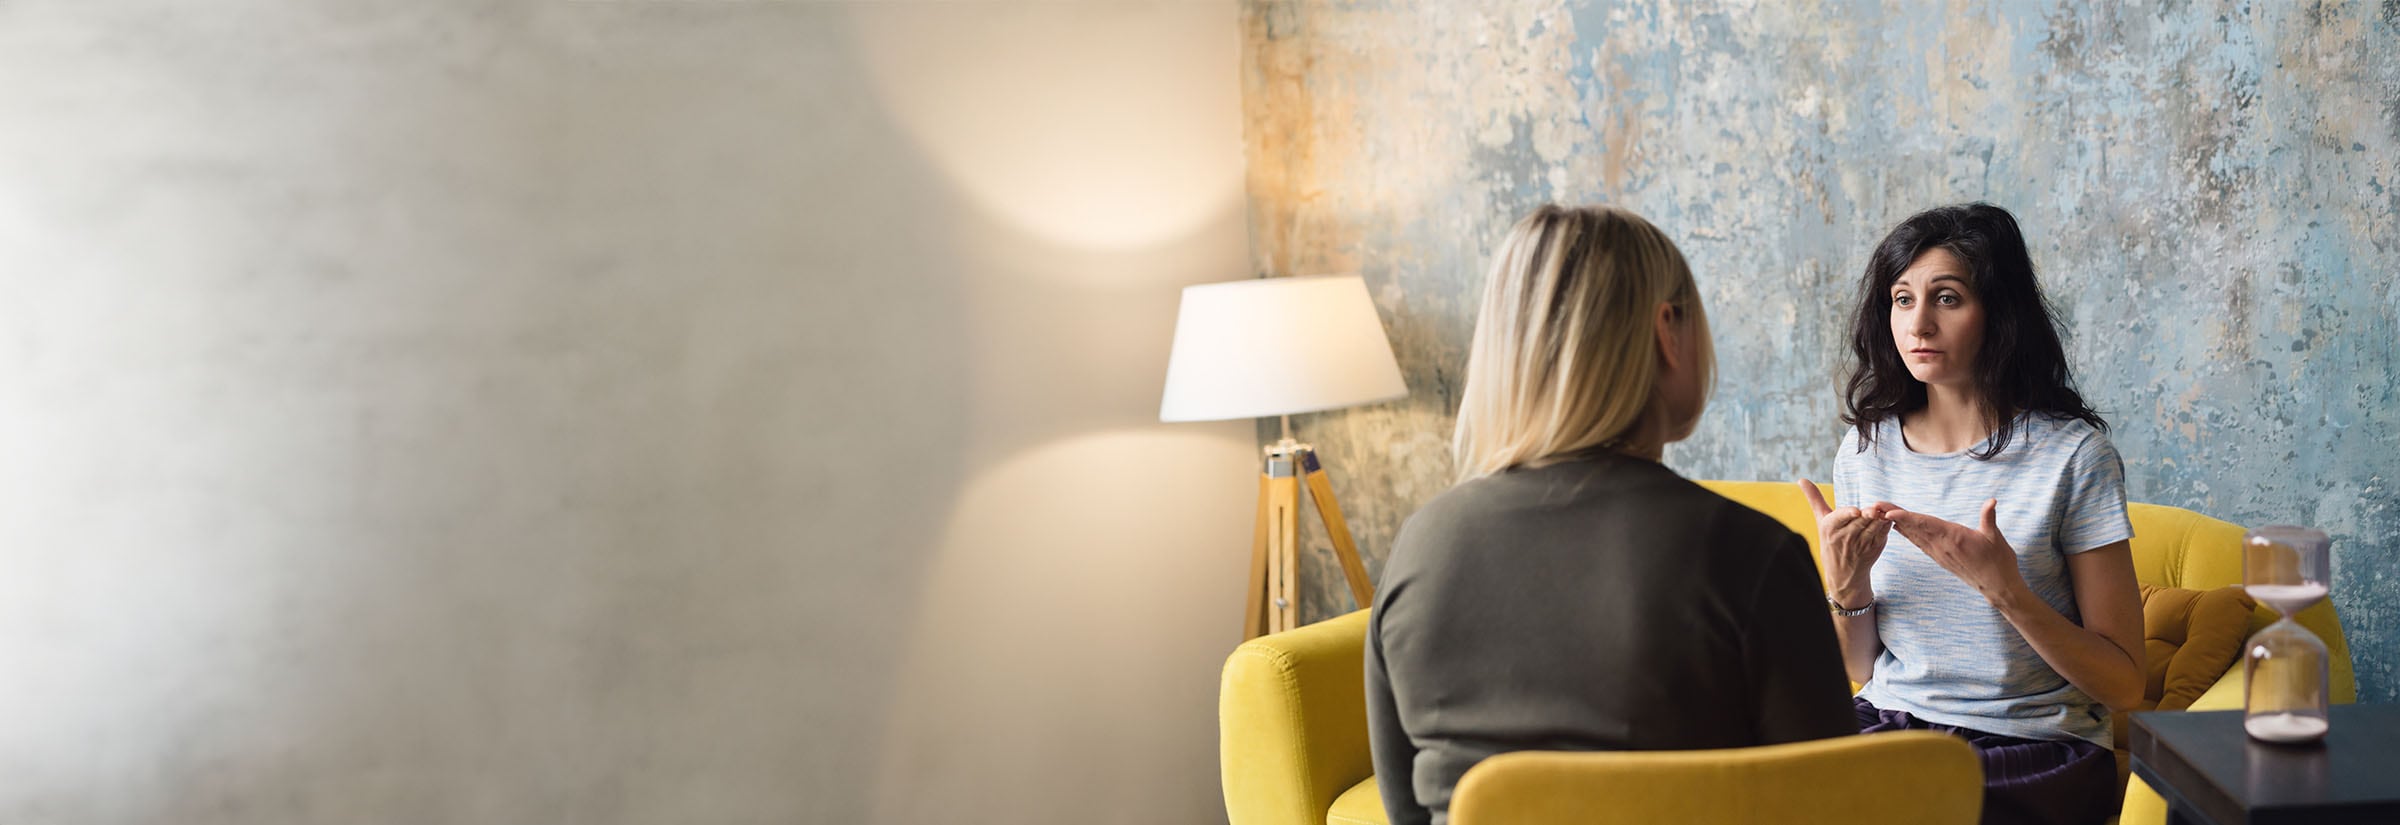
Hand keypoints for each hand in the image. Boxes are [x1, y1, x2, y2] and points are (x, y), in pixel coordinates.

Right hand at [1798, 479, 1886, 598]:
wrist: (1842, 573)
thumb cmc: (1830, 542)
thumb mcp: (1820, 521)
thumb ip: (1814, 499)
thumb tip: (1801, 479)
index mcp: (1830, 528)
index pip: (1840, 518)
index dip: (1848, 514)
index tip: (1855, 511)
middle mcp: (1844, 537)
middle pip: (1860, 520)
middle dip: (1868, 514)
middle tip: (1875, 509)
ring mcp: (1861, 544)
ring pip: (1873, 527)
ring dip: (1880, 518)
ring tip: (1883, 511)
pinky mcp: (1874, 548)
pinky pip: (1883, 533)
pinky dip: (1886, 525)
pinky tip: (1887, 518)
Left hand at [1876, 499, 2027, 601]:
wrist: (1997, 587)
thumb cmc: (1999, 561)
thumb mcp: (1996, 538)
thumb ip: (1989, 518)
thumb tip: (1991, 501)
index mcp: (1953, 538)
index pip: (1926, 525)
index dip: (1906, 518)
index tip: (1889, 512)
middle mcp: (1941, 546)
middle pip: (1912, 528)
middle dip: (1892, 516)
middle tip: (1874, 506)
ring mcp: (1939, 553)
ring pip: (1913, 535)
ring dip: (1895, 523)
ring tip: (1879, 512)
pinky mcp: (1939, 557)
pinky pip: (1918, 543)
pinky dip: (1906, 533)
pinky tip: (1896, 526)